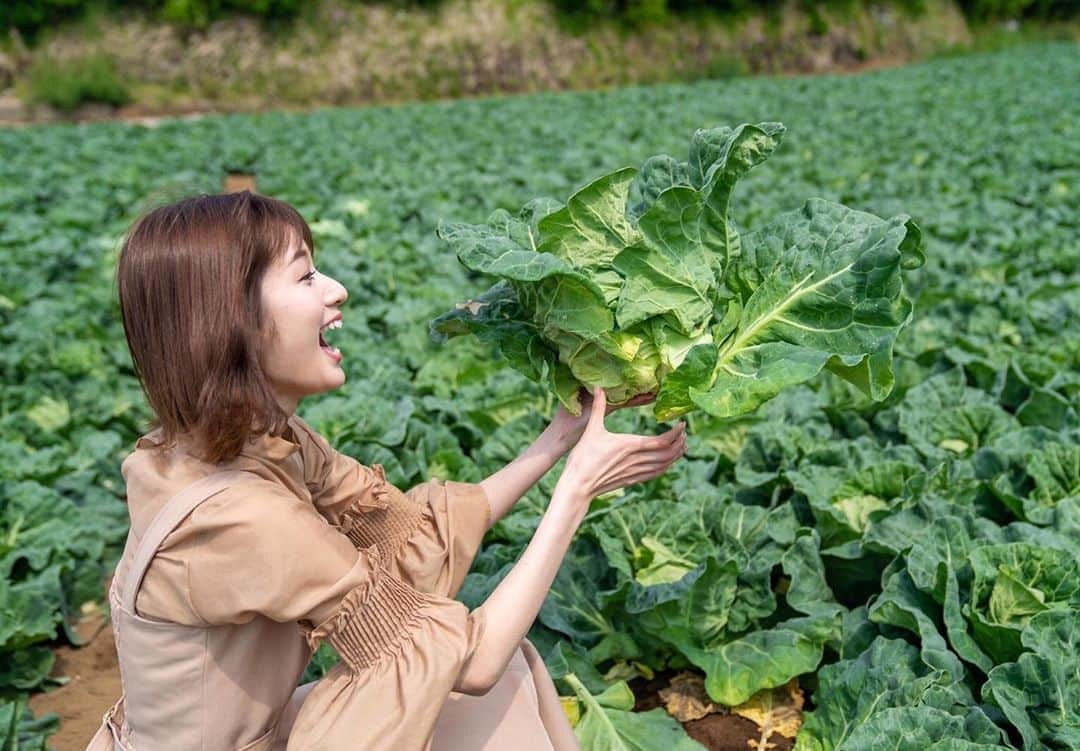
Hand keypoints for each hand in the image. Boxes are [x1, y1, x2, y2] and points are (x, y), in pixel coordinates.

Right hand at [557, 386, 685, 505]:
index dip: (675, 433)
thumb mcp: (592, 429)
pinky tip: (668, 462)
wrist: (578, 485)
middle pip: (668, 454)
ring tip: (682, 446)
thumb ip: (598, 407)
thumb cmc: (583, 457)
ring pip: (664, 465)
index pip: (662, 441)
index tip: (682, 424)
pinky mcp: (631, 480)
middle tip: (685, 433)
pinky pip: (655, 474)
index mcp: (630, 445)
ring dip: (676, 456)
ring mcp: (635, 472)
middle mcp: (636, 460)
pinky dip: (666, 467)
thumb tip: (598, 387)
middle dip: (680, 443)